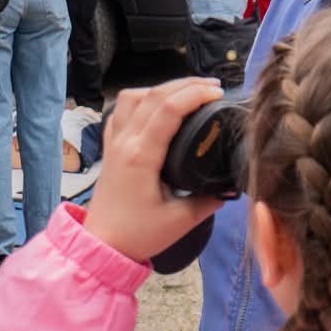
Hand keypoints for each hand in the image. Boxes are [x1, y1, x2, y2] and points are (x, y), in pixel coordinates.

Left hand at [83, 77, 226, 262]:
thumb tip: (229, 187)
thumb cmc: (135, 235)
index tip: (218, 94)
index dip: (195, 94)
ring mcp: (114, 143)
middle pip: (152, 95)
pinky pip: (121, 111)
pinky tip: (157, 107)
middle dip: (185, 85)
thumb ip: (208, 200)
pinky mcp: (110, 149)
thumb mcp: (180, 221)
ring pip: (132, 97)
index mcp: (141, 156)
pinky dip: (141, 100)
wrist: (100, 246)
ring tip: (187, 92)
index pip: (168, 110)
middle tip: (212, 86)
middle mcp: (124, 142)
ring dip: (161, 88)